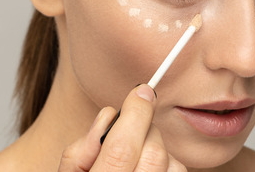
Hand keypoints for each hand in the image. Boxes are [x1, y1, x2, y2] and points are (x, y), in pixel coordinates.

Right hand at [58, 84, 185, 171]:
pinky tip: (150, 171)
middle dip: (145, 130)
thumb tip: (109, 117)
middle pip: (153, 152)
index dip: (135, 112)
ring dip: (159, 152)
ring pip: (173, 165)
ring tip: (137, 159)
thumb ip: (81, 150)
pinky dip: (169, 167)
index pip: (121, 147)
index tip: (142, 91)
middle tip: (132, 129)